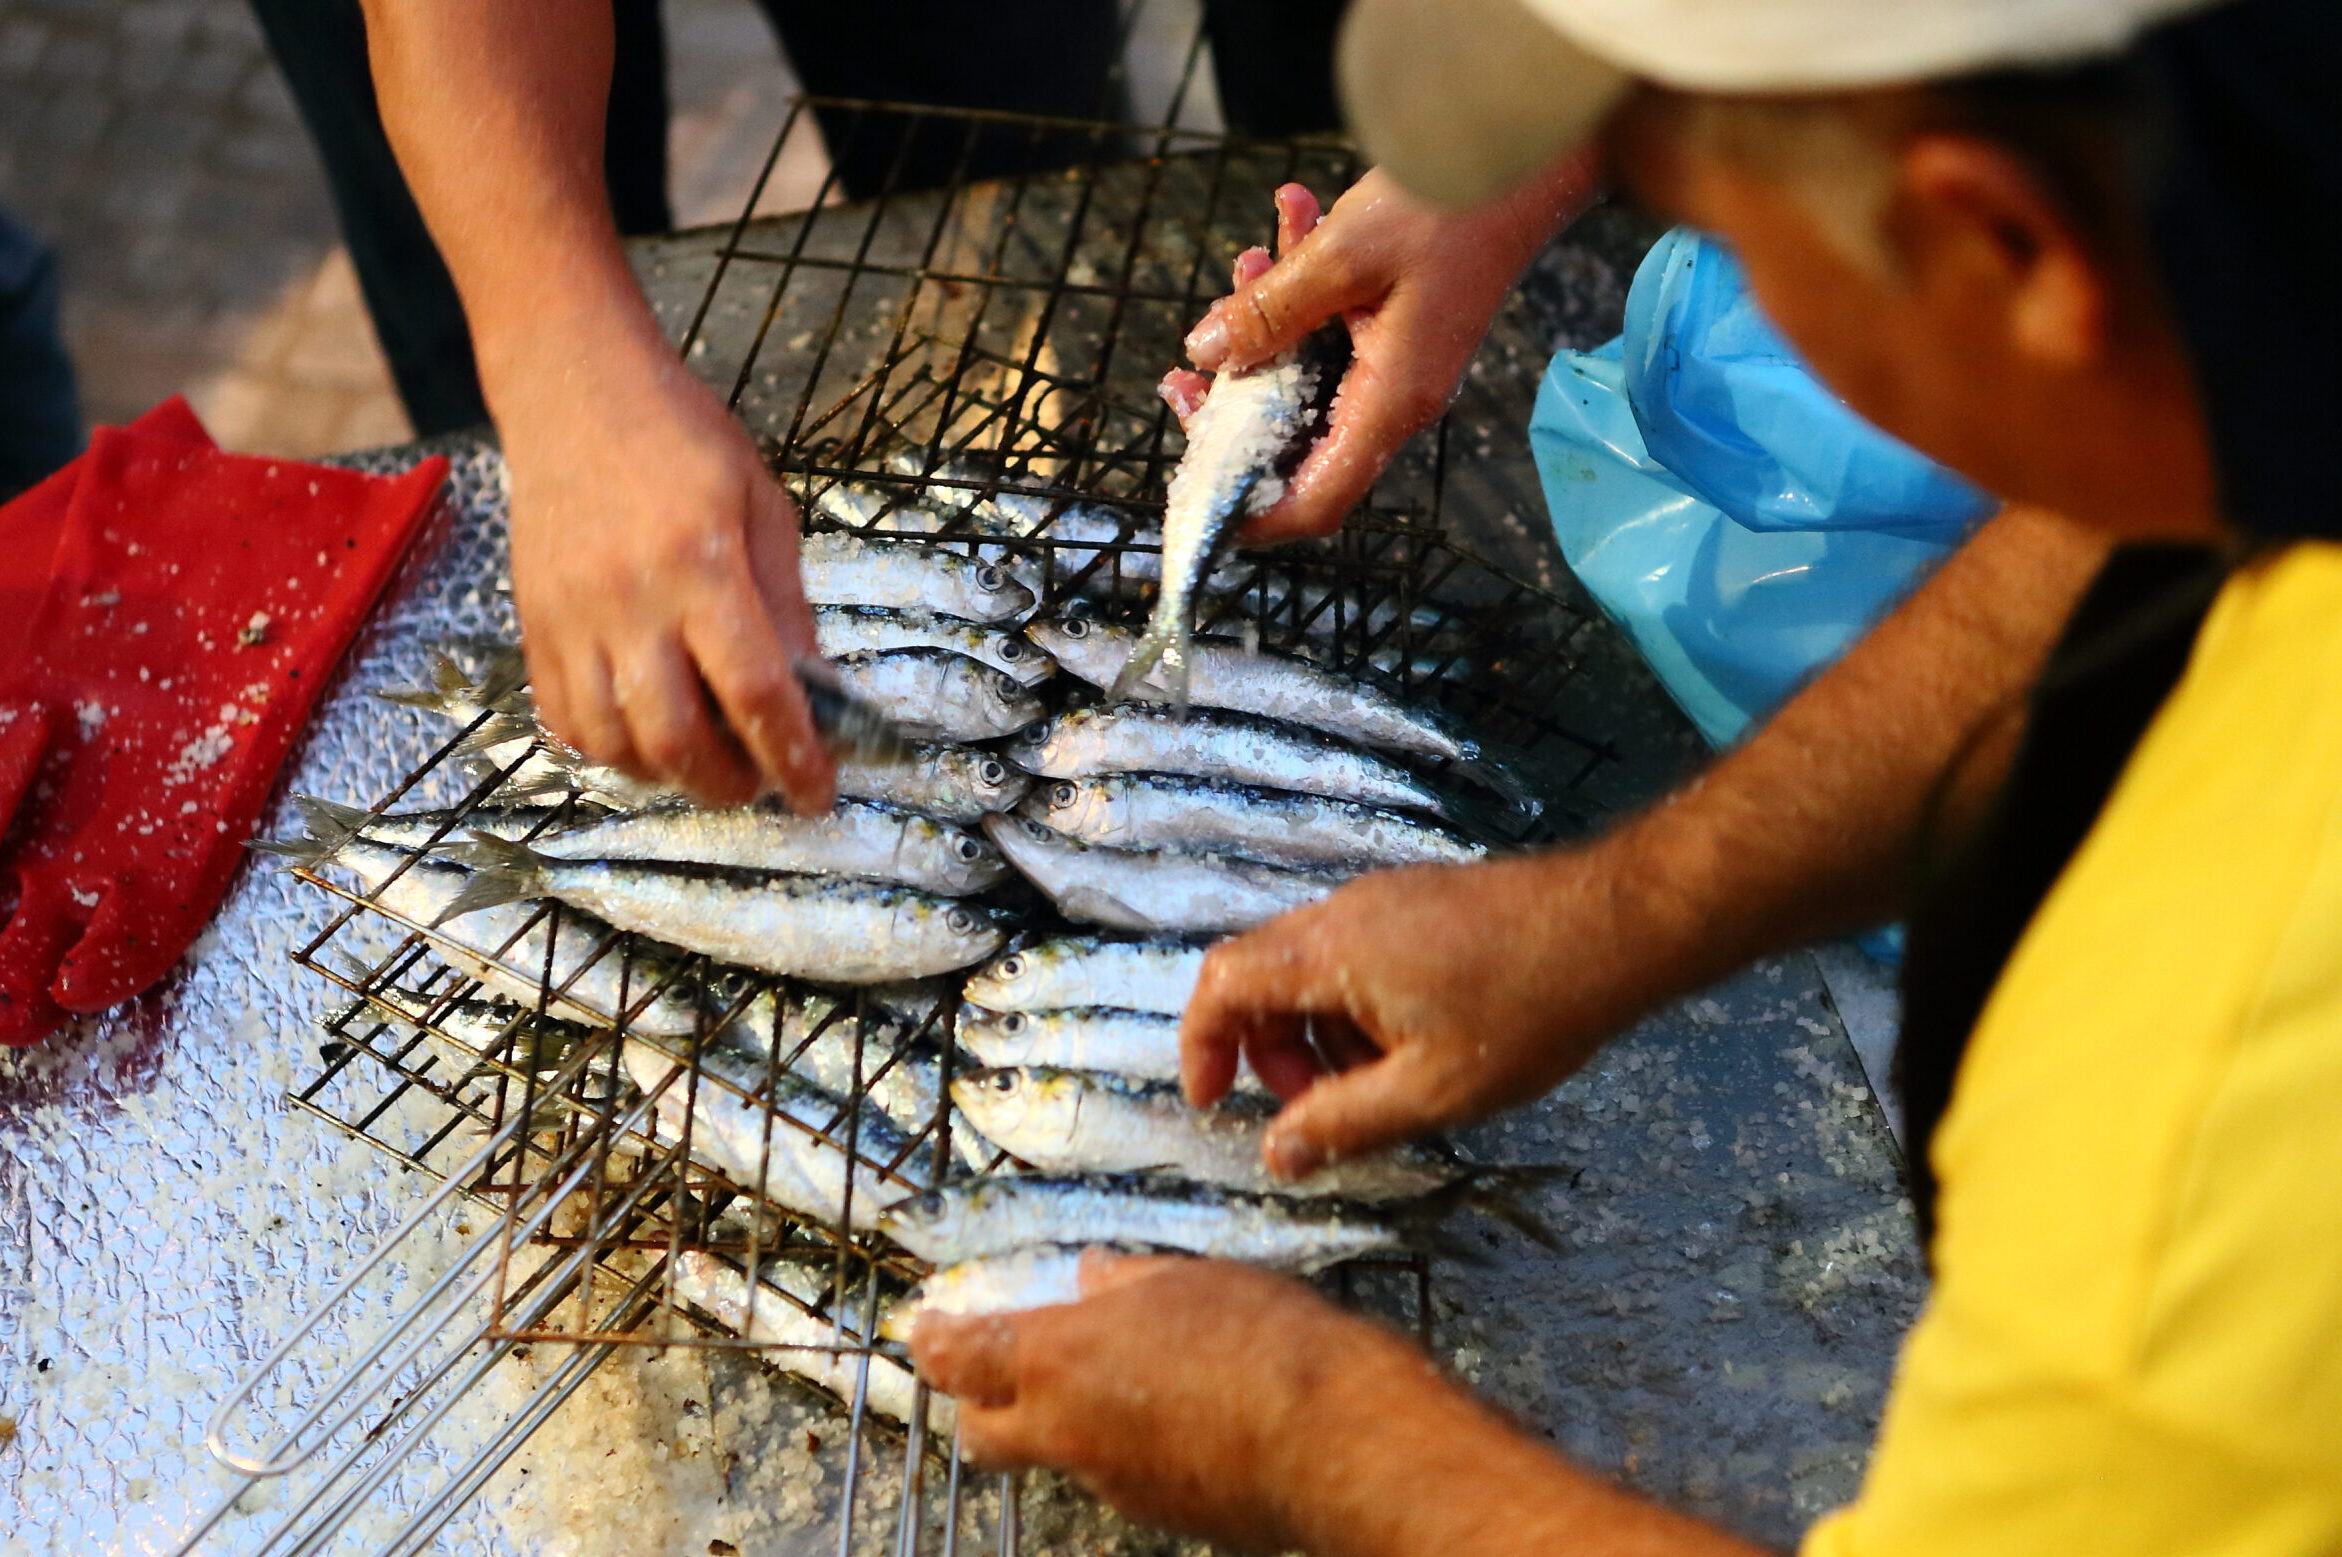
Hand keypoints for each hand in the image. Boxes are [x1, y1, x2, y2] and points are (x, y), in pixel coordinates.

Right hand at [495, 333, 833, 809]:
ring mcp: (571, 619)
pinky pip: (564, 721)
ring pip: (614, 744)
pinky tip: (646, 736)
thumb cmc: (683, 439)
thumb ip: (787, 602)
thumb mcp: (762, 505)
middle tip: (760, 784)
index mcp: (701, 566)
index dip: (792, 756)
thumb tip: (817, 691)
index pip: (755, 691)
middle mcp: (630, 602)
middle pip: (676, 737)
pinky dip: (610, 750)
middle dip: (729, 783)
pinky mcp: (533, 625)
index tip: (817, 793)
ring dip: (668, 775)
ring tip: (705, 762)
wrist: (574, 391)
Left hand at [911, 1252, 1425, 1552]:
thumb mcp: (1190, 1281)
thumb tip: (1096, 1282)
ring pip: (1059, 1457)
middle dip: (980, 1406)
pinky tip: (1181, 1418)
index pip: (961, 1360)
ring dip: (1069, 1425)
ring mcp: (1114, 1483)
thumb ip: (1128, 1286)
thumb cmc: (1265, 1342)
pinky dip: (1132, 1449)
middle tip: (1001, 1373)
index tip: (924, 1331)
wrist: (1336, 1441)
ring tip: (1124, 1384)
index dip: (935, 1345)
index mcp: (1058, 1360)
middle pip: (982, 1435)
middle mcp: (1069, 1432)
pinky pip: (1124, 1478)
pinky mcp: (1163, 1516)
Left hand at [1166, 157, 1596, 541]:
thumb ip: (1269, 311)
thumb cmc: (1451, 202)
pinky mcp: (1398, 331)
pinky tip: (1292, 222)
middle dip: (1234, 403)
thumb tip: (1205, 354)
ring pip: (1305, 378)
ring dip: (1266, 327)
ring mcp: (1398, 367)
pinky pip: (1331, 335)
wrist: (1526, 155)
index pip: (1315, 503)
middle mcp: (1395, 399)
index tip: (1198, 489)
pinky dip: (1301, 294)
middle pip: (1295, 443)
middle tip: (1188, 367)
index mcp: (1389, 402)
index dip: (1252, 514)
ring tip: (1249, 256)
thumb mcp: (1341, 254)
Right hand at [1181, 853, 1651, 1180]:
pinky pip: (1357, 956)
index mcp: (1328, 952)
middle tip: (1311, 1107)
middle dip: (1268, 1051)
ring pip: (1311, 970)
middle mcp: (1343, 914)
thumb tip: (1277, 1155)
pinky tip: (1418, 1048)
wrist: (1617, 926)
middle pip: (1260, 976)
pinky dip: (1358, 1008)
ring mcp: (1383, 902)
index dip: (1200, 1045)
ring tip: (1378, 1086)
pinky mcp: (1420, 904)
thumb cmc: (1529, 1007)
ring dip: (1319, 1035)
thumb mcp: (1430, 1092)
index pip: (1220, 983)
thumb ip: (1343, 1125)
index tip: (1216, 1099)